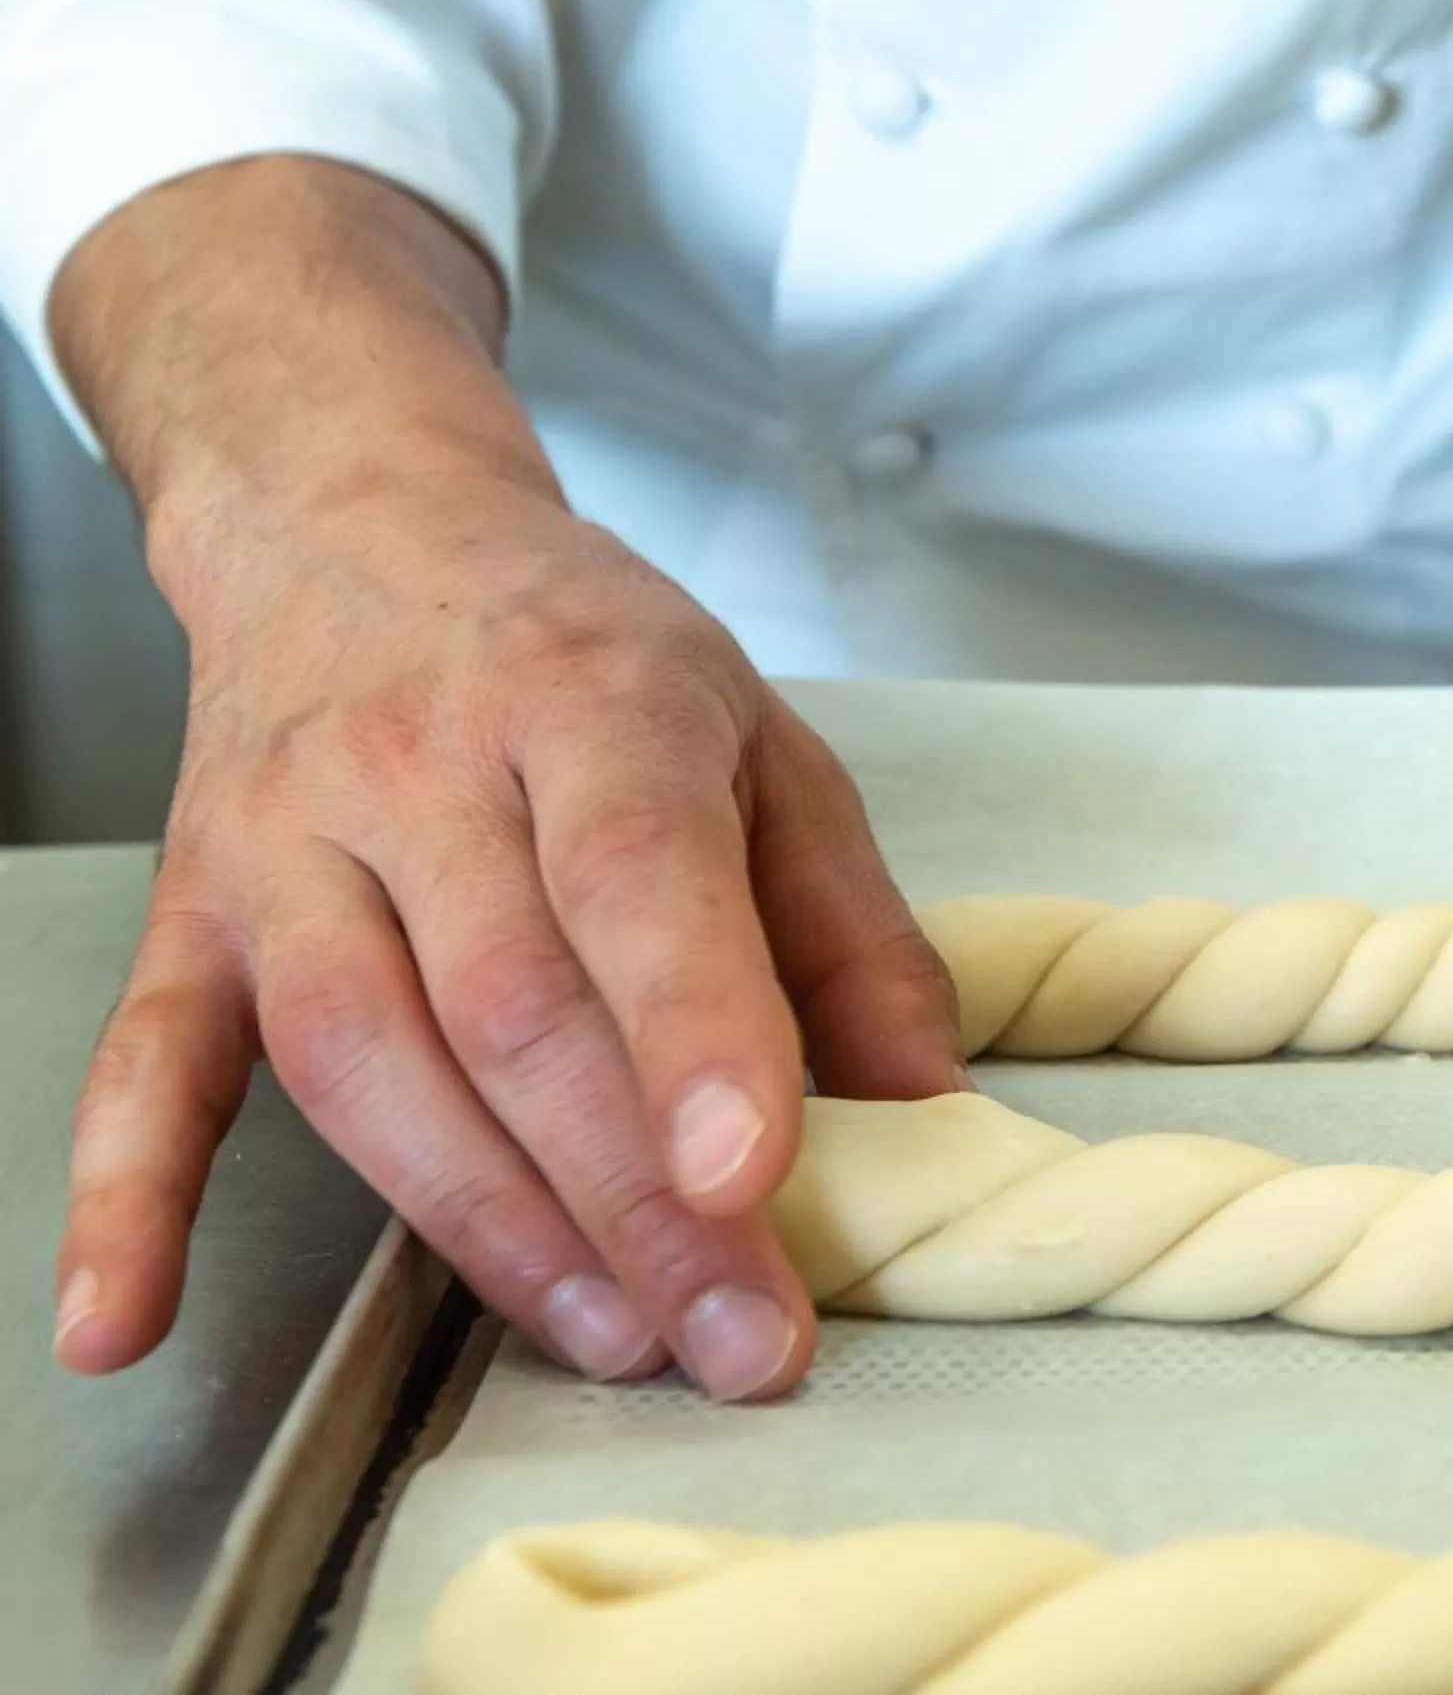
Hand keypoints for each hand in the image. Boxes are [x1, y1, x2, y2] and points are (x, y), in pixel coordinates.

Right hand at [48, 160, 960, 1398]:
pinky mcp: (195, 913)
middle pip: (514, 1012)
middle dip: (633, 1200)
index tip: (752, 1180)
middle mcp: (422, 771)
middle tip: (735, 1335)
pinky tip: (123, 1325)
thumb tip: (924, 1095)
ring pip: (368, 1062)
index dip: (696, 1038)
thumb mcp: (762, 737)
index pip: (638, 880)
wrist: (357, 521)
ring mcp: (289, 847)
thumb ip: (848, 920)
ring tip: (611, 1337)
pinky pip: (146, 1065)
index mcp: (591, 707)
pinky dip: (125, 1200)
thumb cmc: (582, 651)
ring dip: (486, 1226)